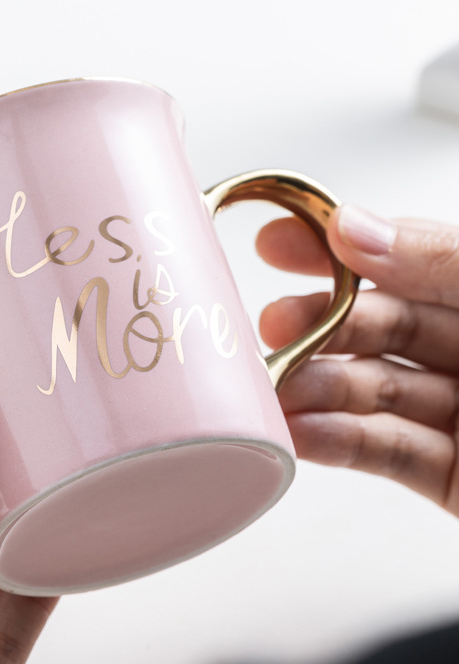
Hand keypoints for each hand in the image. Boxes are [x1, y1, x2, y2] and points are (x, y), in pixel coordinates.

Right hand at [257, 204, 458, 516]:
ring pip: (373, 391)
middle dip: (317, 326)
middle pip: (378, 326)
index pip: (402, 258)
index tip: (274, 241)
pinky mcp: (457, 481)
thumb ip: (444, 262)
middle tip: (269, 326)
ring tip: (274, 391)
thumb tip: (355, 227)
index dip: (336, 245)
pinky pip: (389, 454)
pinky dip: (339, 444)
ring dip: (316, 390)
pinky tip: (300, 435)